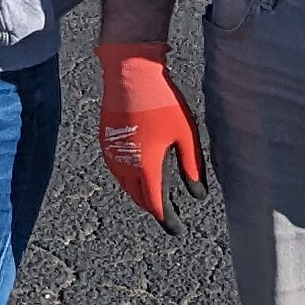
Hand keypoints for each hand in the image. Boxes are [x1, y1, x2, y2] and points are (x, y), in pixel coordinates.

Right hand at [95, 42, 203, 232]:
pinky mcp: (106, 142)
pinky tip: (140, 172)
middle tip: (171, 213)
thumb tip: (198, 194)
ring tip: (157, 194)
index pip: (157, 205)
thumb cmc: (161, 102)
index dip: (168, 220)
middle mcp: (125, 167)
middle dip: (155, 208)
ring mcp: (112, 154)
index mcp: (146, 168)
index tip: (178, 230)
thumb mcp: (185, 135)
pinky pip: (118, 171)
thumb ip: (192, 168)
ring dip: (141, 194)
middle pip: (139, 199)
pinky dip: (130, 179)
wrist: (130, 74)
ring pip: (126, 186)